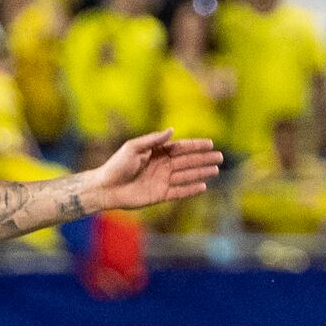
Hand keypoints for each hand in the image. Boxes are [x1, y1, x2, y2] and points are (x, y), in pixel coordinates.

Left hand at [89, 129, 223, 210]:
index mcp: (156, 153)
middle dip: (203, 159)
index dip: (195, 146)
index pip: (180, 148)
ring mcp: (161, 181)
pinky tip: (203, 186)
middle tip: (220, 157)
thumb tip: (172, 130)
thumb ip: (153, 140)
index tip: (210, 143)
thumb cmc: (116, 165)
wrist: (105, 187)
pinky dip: (190, 189)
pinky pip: (178, 192)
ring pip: (186, 176)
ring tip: (215, 170)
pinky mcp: (159, 195)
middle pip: (187, 161)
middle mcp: (162, 166)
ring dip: (200, 173)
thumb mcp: (133, 147)